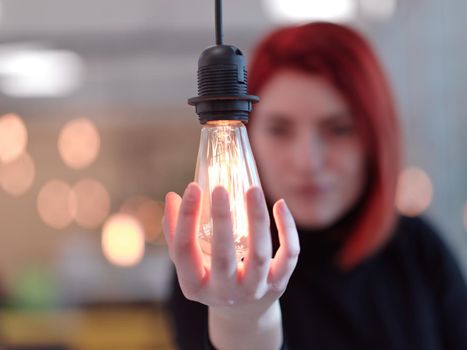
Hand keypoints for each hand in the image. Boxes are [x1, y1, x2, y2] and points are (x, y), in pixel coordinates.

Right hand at [163, 182, 299, 348]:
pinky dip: (287, 230)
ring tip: (253, 190)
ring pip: (259, 255)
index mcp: (193, 286)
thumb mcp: (190, 262)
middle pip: (223, 257)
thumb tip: (172, 196)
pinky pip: (288, 256)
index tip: (193, 188)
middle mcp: (223, 292)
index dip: (185, 219)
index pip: (183, 251)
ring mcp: (253, 290)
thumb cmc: (210, 276)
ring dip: (256, 219)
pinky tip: (279, 204)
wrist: (243, 311)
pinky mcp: (278, 283)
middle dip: (222, 221)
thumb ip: (177, 232)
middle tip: (220, 189)